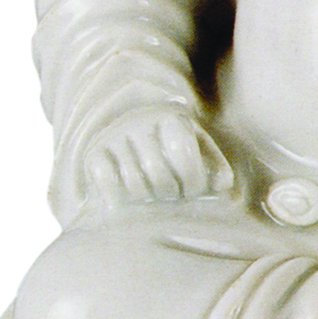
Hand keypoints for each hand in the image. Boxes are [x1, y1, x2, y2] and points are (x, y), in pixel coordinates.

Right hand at [83, 106, 233, 209]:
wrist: (132, 134)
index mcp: (172, 118)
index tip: (193, 191)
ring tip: (153, 197)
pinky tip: (127, 200)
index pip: (184, 154)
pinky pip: (105, 180)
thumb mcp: (199, 151)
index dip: (193, 182)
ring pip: (133, 182)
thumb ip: (216, 167)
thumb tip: (224, 184)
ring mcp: (114, 136)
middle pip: (158, 174)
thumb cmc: (174, 150)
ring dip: (146, 198)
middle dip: (170, 194)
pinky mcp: (94, 153)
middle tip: (172, 197)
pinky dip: (117, 197)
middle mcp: (140, 122)